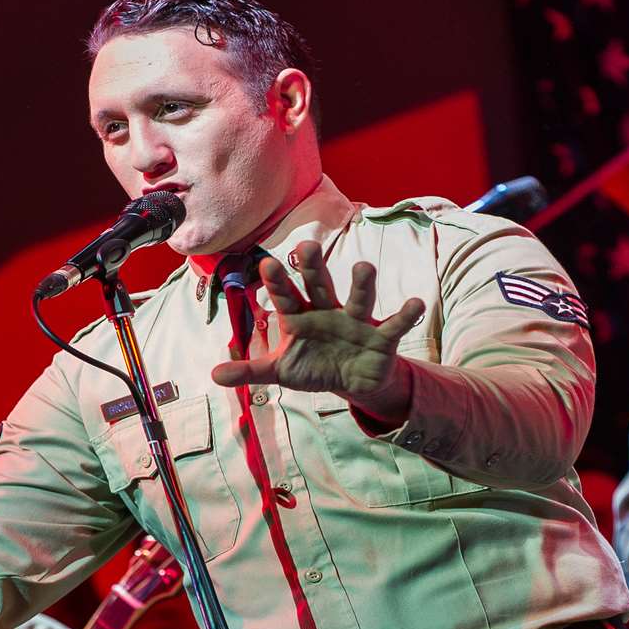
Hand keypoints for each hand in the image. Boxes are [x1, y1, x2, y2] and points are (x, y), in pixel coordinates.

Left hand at [209, 241, 425, 419]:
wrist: (351, 381)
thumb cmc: (313, 366)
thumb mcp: (281, 371)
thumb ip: (250, 371)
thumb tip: (214, 375)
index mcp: (300, 316)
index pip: (285, 296)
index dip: (277, 282)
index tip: (265, 263)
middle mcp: (327, 310)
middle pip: (319, 284)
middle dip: (313, 267)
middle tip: (306, 247)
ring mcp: (355, 321)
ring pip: (358, 297)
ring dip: (362, 283)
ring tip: (364, 267)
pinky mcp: (381, 338)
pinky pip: (395, 324)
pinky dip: (405, 315)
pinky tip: (414, 304)